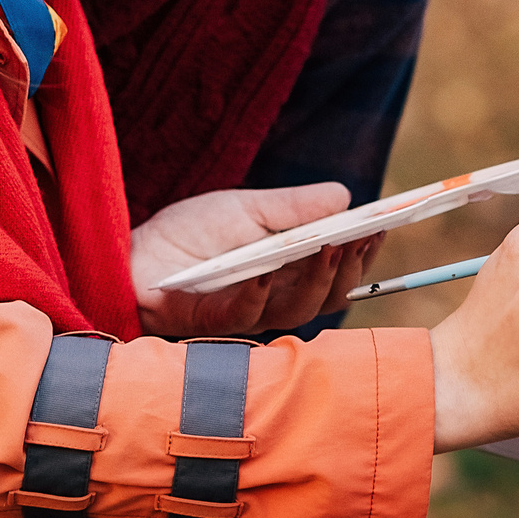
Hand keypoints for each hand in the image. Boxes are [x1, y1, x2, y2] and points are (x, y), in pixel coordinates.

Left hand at [131, 183, 381, 337]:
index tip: (384, 224)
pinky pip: (246, 314)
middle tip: (362, 236)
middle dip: (350, 266)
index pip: (338, 269)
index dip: (363, 252)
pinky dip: (260, 292)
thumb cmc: (190, 234)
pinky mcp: (214, 322)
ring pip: (299, 308)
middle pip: (329, 295)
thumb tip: (345, 196)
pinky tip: (267, 270)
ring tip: (329, 246)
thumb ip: (293, 208)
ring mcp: (249, 312)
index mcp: (289, 271)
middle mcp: (277, 297)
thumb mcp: (246, 208)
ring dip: (317, 278)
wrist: (134, 257)